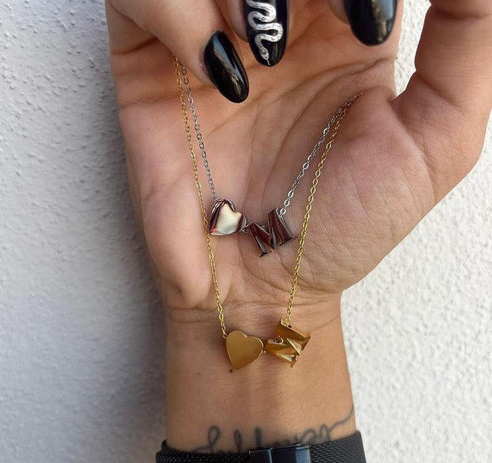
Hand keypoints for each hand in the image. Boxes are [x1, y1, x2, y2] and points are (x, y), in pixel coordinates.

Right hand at [106, 0, 491, 333]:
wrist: (262, 285)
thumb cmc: (343, 227)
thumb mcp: (435, 143)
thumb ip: (466, 43)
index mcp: (347, 25)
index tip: (365, 24)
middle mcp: (279, 22)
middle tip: (305, 28)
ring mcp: (211, 38)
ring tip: (265, 51)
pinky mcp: (151, 65)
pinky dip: (180, 14)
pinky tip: (219, 72)